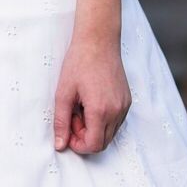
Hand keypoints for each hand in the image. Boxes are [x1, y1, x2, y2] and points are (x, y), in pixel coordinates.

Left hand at [52, 34, 130, 155]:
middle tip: (73, 117)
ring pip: (110, 133)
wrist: (98, 41)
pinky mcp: (127, 100)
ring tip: (81, 108)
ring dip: (94, 129)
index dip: (78, 145)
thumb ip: (61, 122)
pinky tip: (91, 103)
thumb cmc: (79, 63)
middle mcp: (116, 111)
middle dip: (85, 137)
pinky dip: (103, 120)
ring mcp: (124, 106)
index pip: (94, 145)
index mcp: (100, 110)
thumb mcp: (63, 93)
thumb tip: (59, 145)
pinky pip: (116, 122)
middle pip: (102, 143)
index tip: (68, 131)